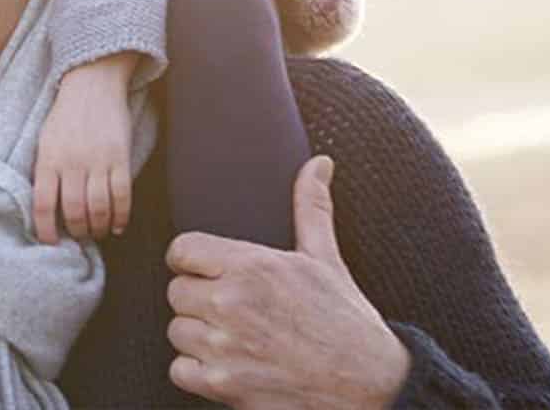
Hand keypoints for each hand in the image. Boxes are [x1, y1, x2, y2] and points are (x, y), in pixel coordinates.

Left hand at [32, 52, 136, 242]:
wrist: (91, 85)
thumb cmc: (64, 116)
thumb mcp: (44, 141)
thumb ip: (45, 171)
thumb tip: (45, 208)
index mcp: (47, 159)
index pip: (42, 204)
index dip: (45, 229)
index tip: (50, 242)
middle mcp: (71, 162)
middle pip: (74, 210)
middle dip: (77, 231)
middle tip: (79, 236)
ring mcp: (97, 160)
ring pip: (99, 207)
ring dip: (99, 227)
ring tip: (97, 232)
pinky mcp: (120, 157)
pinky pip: (122, 195)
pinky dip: (121, 216)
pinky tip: (118, 226)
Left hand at [164, 155, 411, 408]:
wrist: (373, 386)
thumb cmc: (348, 321)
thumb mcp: (327, 260)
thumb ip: (311, 208)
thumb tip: (319, 163)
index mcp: (252, 266)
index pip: (181, 250)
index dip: (194, 262)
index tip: (212, 273)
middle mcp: (231, 303)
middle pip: (176, 292)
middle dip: (199, 300)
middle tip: (233, 309)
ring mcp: (224, 346)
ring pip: (177, 331)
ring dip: (199, 336)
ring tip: (236, 336)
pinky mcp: (223, 384)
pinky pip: (179, 370)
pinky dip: (197, 371)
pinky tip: (229, 364)